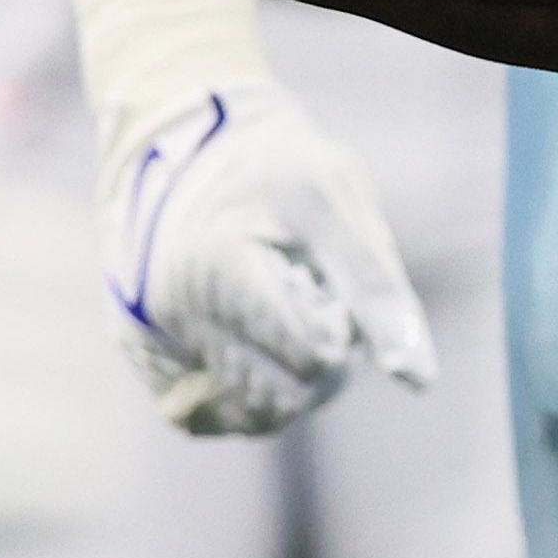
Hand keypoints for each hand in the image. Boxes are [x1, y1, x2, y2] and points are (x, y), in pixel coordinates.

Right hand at [102, 81, 433, 434]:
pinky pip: (203, 417)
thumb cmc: (272, 167)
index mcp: (221, 267)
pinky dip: (242, 398)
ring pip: (247, 418)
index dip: (340, 327)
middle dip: (320, 362)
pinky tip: (251, 347)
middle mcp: (174, 312)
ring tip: (278, 316)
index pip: (313, 359)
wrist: (182, 139)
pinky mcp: (140, 356)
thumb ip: (378, 289)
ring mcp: (149, 339)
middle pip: (284, 398)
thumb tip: (418, 381)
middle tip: (309, 296)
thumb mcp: (337, 201)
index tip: (323, 279)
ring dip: (285, 386)